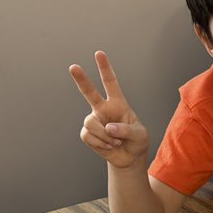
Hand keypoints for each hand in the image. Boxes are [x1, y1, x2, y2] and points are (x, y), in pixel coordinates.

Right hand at [70, 50, 149, 169]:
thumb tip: (108, 127)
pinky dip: (101, 143)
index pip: (111, 83)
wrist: (129, 158)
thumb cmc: (137, 141)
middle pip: (89, 92)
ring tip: (116, 141)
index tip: (99, 54)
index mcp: (118, 104)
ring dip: (105, 136)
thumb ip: (126, 130)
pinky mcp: (88, 134)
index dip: (105, 68)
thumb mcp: (139, 135)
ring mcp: (94, 121)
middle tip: (73, 67)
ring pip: (91, 123)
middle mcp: (103, 109)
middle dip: (81, 79)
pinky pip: (89, 136)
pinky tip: (109, 146)